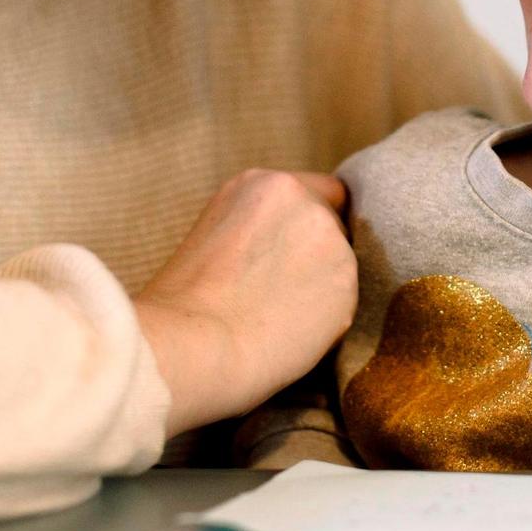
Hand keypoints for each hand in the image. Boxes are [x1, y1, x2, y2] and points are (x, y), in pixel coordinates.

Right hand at [132, 169, 357, 435]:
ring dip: (323, 291)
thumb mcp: (216, 237)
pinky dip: (326, 322)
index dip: (311, 226)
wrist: (191, 346)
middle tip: (279, 298)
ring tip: (276, 320)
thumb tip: (290, 248)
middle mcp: (301, 199)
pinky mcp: (346, 279)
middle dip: (317, 258)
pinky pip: (344, 303)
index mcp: (261, 184)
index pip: (322, 192)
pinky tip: (289, 334)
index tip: (296, 254)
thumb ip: (261, 229)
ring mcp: (328, 236)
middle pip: (334, 227)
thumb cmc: (185, 308)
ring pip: (341, 266)